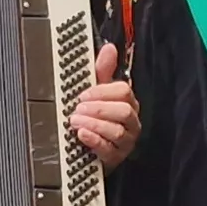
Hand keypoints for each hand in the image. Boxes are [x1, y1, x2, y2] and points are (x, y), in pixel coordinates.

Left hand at [72, 43, 139, 168]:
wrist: (88, 148)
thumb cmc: (95, 118)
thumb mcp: (96, 93)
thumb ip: (102, 71)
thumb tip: (109, 48)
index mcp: (127, 103)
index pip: (124, 92)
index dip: (103, 91)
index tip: (83, 94)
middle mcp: (130, 122)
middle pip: (124, 111)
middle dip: (99, 108)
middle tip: (78, 108)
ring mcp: (125, 141)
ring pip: (117, 130)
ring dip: (95, 124)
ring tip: (75, 121)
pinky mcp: (116, 158)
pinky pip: (109, 149)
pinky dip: (94, 140)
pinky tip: (82, 134)